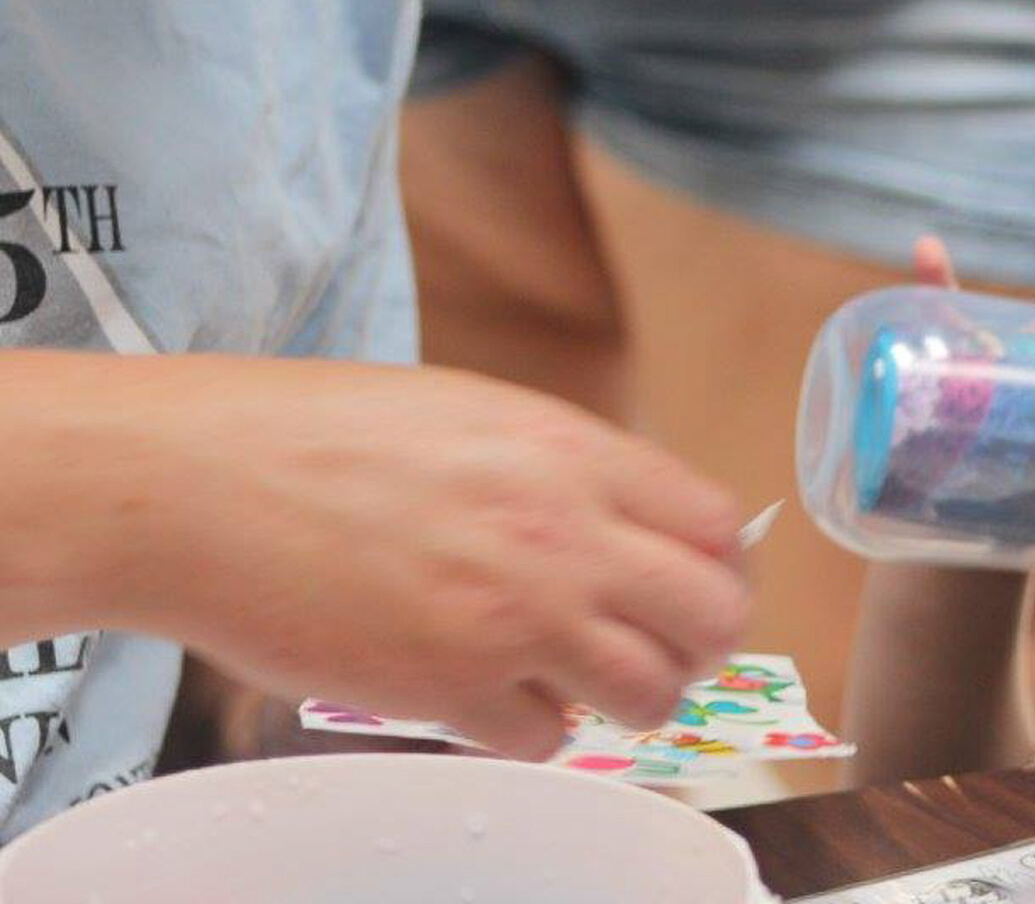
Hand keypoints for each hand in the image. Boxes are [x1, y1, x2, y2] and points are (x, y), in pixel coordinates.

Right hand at [88, 356, 746, 760]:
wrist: (195, 484)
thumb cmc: (313, 435)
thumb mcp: (473, 412)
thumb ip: (562, 469)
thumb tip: (629, 521)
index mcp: (573, 454)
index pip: (718, 528)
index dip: (721, 568)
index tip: (701, 587)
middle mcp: (563, 535)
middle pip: (712, 617)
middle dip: (699, 643)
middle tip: (660, 649)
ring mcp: (513, 617)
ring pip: (649, 693)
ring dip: (628, 698)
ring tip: (583, 682)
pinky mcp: (450, 688)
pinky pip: (549, 740)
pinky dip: (534, 731)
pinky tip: (493, 697)